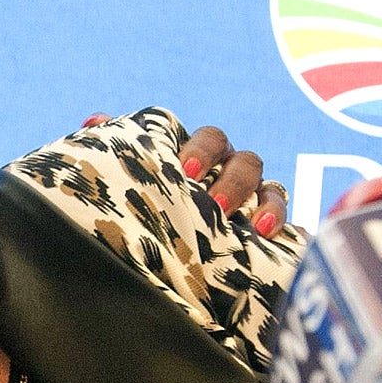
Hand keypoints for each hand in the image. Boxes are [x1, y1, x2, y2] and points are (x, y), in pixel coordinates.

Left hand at [85, 114, 288, 236]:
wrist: (160, 260)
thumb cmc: (144, 211)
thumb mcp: (132, 183)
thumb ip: (119, 154)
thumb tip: (94, 122)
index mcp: (199, 159)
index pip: (209, 140)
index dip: (199, 151)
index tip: (185, 171)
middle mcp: (229, 174)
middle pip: (243, 161)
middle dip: (230, 180)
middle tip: (213, 201)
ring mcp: (252, 201)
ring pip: (269, 187)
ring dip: (262, 202)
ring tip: (251, 224)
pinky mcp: (267, 230)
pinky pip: (287, 220)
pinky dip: (283, 222)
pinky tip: (272, 236)